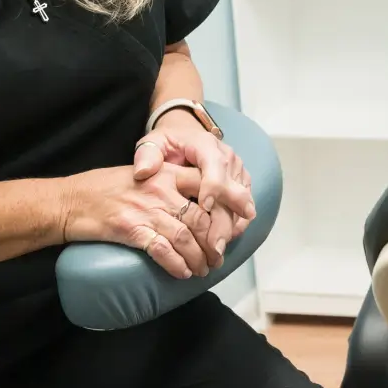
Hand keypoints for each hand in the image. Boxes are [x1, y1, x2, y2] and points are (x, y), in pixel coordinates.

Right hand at [61, 162, 215, 279]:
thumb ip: (170, 182)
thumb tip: (198, 203)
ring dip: (199, 257)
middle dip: (215, 242)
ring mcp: (145, 209)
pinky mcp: (130, 229)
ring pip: (185, 237)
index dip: (226, 208)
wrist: (69, 200)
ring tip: (205, 269)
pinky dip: (176, 264)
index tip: (237, 224)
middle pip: (201, 218)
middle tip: (219, 256)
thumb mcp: (143, 172)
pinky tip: (183, 272)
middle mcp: (160, 189)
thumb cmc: (104, 187)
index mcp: (166, 172)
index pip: (207, 187)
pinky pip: (162, 250)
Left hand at [132, 117, 254, 262]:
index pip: (215, 166)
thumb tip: (143, 171)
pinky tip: (226, 241)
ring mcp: (237, 172)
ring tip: (218, 250)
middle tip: (215, 245)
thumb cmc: (169, 144)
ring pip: (242, 201)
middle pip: (233, 189)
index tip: (203, 207)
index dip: (213, 186)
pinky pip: (244, 206)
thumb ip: (147, 154)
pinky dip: (237, 224)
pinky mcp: (241, 184)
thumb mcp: (153, 143)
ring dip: (232, 226)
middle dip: (225, 219)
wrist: (187, 137)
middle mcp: (228, 158)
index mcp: (206, 146)